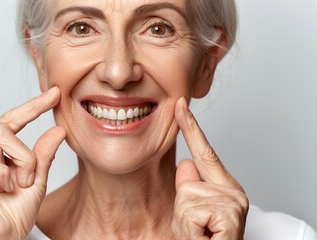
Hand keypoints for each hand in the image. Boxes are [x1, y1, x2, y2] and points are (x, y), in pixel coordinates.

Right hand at [0, 86, 65, 238]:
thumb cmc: (12, 216)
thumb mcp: (35, 182)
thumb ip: (43, 156)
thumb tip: (58, 129)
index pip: (14, 120)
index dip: (34, 106)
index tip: (55, 93)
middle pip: (4, 127)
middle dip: (25, 153)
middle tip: (28, 178)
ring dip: (16, 166)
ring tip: (13, 187)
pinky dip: (1, 174)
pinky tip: (0, 189)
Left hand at [172, 97, 248, 239]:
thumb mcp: (191, 214)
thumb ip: (189, 187)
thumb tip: (186, 163)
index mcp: (225, 188)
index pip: (204, 152)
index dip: (190, 127)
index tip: (179, 105)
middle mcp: (233, 192)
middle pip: (187, 179)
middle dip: (183, 207)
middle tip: (197, 230)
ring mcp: (233, 202)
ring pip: (186, 197)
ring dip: (185, 222)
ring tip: (200, 236)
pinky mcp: (229, 214)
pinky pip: (190, 211)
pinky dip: (190, 230)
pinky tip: (204, 239)